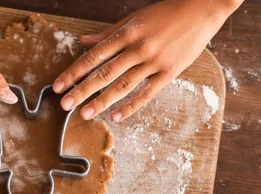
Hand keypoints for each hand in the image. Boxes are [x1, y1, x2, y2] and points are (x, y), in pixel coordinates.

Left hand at [52, 0, 242, 121]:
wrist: (202, 7)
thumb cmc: (166, 12)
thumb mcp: (134, 18)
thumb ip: (107, 33)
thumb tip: (83, 42)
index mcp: (126, 33)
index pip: (93, 56)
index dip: (73, 72)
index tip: (57, 86)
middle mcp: (137, 48)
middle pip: (104, 73)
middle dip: (81, 90)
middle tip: (64, 105)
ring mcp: (153, 61)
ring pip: (122, 85)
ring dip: (102, 101)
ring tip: (85, 114)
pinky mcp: (170, 72)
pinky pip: (147, 92)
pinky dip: (132, 106)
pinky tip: (117, 116)